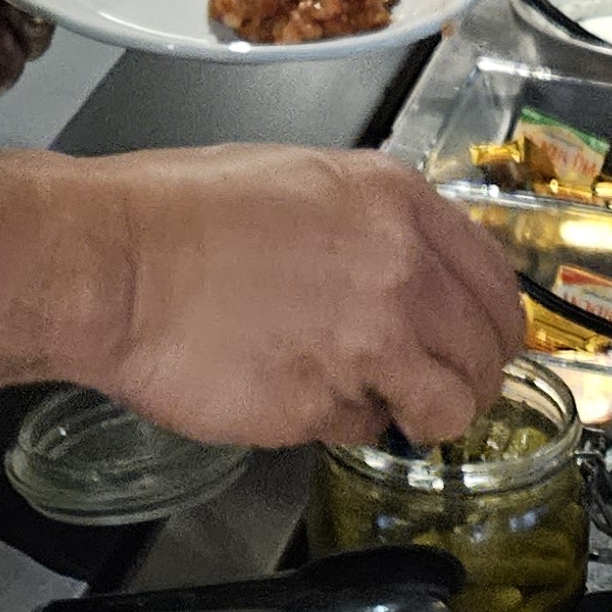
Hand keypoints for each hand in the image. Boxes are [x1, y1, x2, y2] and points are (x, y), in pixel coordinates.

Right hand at [78, 149, 525, 451]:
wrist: (113, 265)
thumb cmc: (180, 217)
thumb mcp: (303, 182)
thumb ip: (378, 228)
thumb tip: (416, 274)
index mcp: (398, 203)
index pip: (498, 283)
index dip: (492, 327)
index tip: (478, 346)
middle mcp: (401, 270)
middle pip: (488, 353)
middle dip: (467, 379)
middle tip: (432, 389)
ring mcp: (372, 341)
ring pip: (448, 407)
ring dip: (421, 416)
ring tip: (373, 400)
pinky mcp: (330, 402)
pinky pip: (368, 430)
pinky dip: (344, 425)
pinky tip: (297, 390)